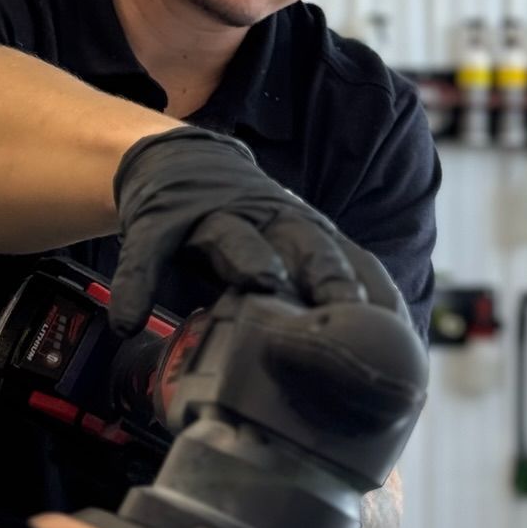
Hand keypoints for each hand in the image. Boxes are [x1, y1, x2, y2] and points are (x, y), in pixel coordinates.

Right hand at [109, 126, 404, 335]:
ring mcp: (213, 212)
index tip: (396, 337)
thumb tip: (360, 367)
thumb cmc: (243, 223)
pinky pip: (147, 254)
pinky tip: (129, 317)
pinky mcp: (159, 219)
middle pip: (307, 241)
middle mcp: (267, 216)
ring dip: (251, 260)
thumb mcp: (286, 251)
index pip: (353, 260)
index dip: (375, 295)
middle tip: (347, 308)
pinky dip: (137, 284)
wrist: (175, 161)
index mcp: (305, 231)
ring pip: (235, 236)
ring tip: (261, 288)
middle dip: (329, 272)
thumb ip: (316, 295)